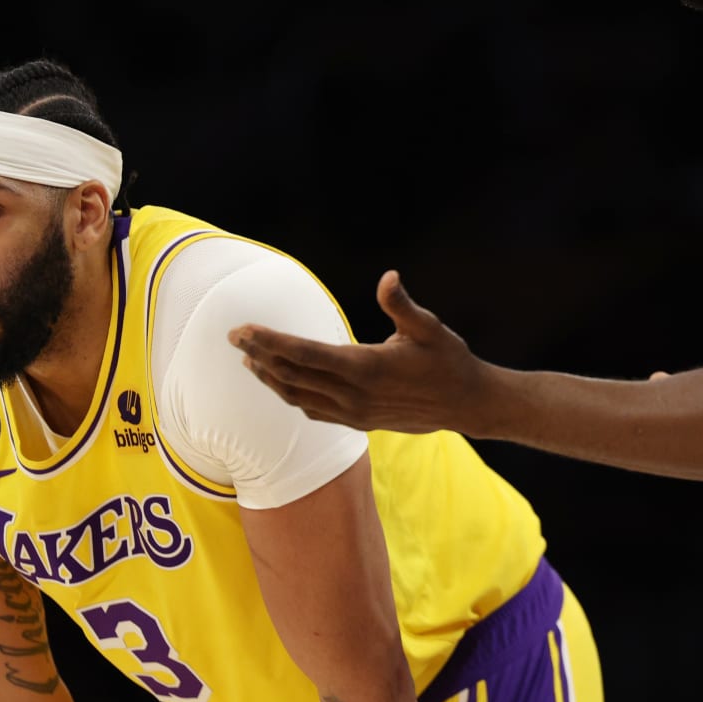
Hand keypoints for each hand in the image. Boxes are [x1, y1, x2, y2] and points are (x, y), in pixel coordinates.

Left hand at [229, 270, 490, 435]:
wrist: (468, 404)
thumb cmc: (450, 360)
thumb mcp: (430, 328)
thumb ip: (402, 305)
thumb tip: (389, 278)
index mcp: (366, 368)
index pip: (304, 354)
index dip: (270, 341)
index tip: (243, 329)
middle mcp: (354, 395)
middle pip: (293, 376)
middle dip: (260, 355)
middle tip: (234, 337)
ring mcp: (355, 414)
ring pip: (299, 397)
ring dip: (271, 379)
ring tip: (250, 360)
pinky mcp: (360, 424)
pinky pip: (315, 412)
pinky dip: (293, 397)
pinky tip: (283, 386)